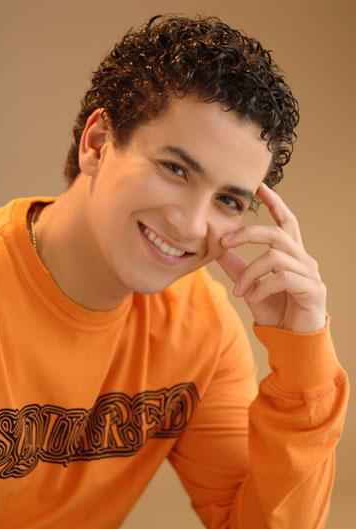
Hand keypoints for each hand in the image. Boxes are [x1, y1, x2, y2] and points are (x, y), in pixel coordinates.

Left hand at [216, 183, 326, 332]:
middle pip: (275, 233)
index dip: (274, 202)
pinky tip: (254, 298)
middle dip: (247, 233)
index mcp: (290, 255)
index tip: (259, 185)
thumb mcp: (250, 286)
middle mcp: (303, 260)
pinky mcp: (312, 290)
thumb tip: (217, 248)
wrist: (292, 341)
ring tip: (239, 291)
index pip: (285, 221)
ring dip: (250, 273)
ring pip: (274, 257)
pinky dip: (263, 287)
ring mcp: (310, 274)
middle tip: (223, 241)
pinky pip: (283, 278)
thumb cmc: (275, 311)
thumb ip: (237, 267)